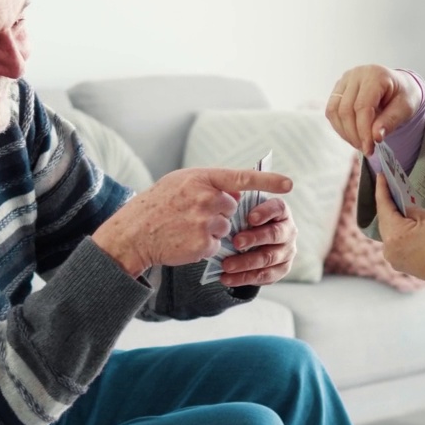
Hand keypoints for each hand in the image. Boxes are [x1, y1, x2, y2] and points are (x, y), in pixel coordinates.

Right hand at [93, 167, 293, 276]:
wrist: (133, 233)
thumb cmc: (156, 205)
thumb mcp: (179, 183)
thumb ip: (208, 184)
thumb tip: (234, 193)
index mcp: (201, 178)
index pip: (242, 178)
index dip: (269, 181)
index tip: (290, 184)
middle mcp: (206, 198)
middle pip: (232, 208)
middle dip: (219, 213)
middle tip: (192, 215)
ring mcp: (205, 222)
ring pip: (226, 228)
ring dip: (212, 231)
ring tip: (185, 228)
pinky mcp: (204, 244)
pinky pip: (217, 246)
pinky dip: (204, 246)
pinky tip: (185, 241)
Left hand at [218, 196, 297, 287]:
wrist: (251, 243)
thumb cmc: (245, 221)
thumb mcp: (243, 209)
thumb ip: (238, 203)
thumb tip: (229, 197)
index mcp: (281, 211)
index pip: (278, 208)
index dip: (265, 212)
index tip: (250, 217)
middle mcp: (288, 231)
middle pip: (275, 235)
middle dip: (254, 239)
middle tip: (236, 242)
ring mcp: (287, 251)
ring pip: (269, 258)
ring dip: (246, 262)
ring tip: (226, 265)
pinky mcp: (281, 269)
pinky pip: (265, 276)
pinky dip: (244, 278)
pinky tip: (227, 278)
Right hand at [326, 65, 421, 156]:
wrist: (399, 86)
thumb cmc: (403, 95)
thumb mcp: (405, 108)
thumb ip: (390, 121)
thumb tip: (375, 137)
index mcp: (375, 75)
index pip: (362, 106)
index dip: (363, 130)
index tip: (369, 148)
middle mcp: (356, 74)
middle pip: (346, 110)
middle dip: (354, 134)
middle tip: (366, 149)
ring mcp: (344, 80)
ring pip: (334, 111)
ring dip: (345, 132)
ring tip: (359, 144)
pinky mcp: (338, 89)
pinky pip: (331, 111)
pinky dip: (340, 127)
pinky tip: (352, 135)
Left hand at [373, 173, 424, 279]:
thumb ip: (411, 210)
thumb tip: (403, 207)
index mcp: (394, 234)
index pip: (383, 207)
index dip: (382, 190)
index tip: (380, 177)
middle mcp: (388, 248)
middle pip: (384, 221)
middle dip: (387, 204)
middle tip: (389, 187)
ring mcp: (393, 258)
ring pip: (389, 233)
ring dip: (393, 219)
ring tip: (397, 204)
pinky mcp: (400, 264)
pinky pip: (395, 243)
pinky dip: (398, 232)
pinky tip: (403, 223)